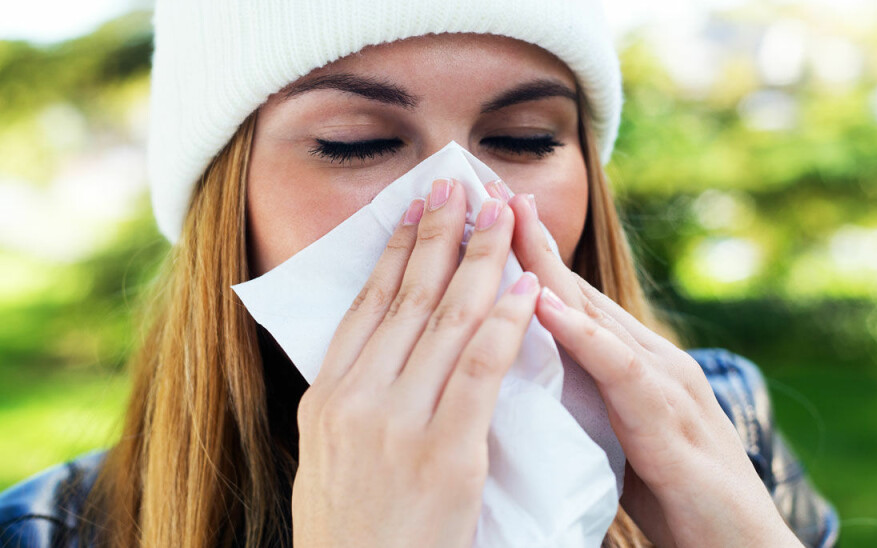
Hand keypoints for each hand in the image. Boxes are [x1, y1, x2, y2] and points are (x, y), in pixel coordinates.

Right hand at [293, 179, 540, 547]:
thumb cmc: (351, 535)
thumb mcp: (327, 459)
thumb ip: (351, 402)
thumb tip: (377, 352)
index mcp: (326, 397)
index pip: (366, 303)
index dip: (395, 248)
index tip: (417, 207)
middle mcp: (356, 398)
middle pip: (407, 296)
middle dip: (439, 233)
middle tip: (460, 182)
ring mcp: (398, 423)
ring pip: (446, 319)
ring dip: (479, 259)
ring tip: (501, 214)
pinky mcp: (445, 453)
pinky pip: (480, 368)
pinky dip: (505, 321)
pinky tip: (527, 286)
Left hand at [503, 191, 802, 547]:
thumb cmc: (674, 499)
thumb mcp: (615, 438)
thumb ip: (583, 402)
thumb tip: (528, 385)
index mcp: (630, 365)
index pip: (570, 301)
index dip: (524, 261)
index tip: (480, 220)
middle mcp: (649, 359)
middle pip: (579, 290)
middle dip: (530, 241)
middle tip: (488, 189)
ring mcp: (665, 383)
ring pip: (597, 314)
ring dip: (549, 267)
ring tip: (508, 222)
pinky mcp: (671, 422)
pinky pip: (620, 369)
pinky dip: (582, 334)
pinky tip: (545, 304)